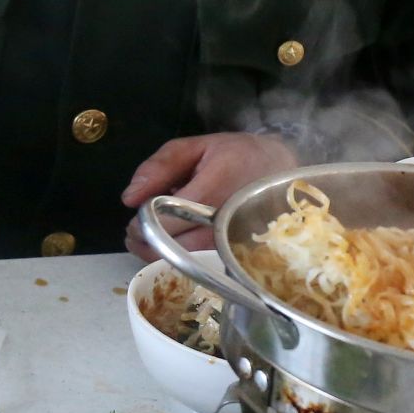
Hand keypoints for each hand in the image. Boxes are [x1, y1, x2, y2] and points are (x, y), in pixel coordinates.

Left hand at [119, 133, 298, 260]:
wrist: (285, 168)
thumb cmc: (237, 155)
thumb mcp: (196, 146)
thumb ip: (159, 167)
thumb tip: (129, 198)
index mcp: (214, 189)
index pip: (168, 219)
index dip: (142, 225)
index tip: (132, 223)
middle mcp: (228, 221)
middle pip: (176, 246)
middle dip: (147, 243)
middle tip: (136, 234)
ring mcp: (238, 242)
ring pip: (189, 262)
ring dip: (162, 255)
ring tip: (152, 239)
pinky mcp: (244, 254)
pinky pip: (206, 265)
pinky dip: (184, 259)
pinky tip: (177, 244)